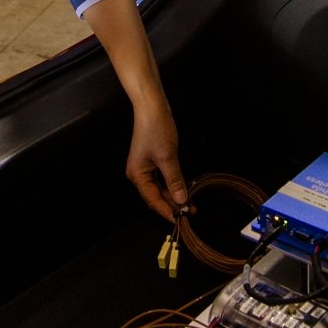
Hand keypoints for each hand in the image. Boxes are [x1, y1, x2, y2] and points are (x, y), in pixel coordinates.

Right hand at [126, 101, 187, 221]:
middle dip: (172, 203)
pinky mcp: (152, 161)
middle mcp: (138, 174)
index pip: (153, 200)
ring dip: (174, 195)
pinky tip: (183, 189)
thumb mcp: (168, 158)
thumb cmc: (156, 130)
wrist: (152, 108)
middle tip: (190, 210)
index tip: (181, 219)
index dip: (167, 210)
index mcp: (137, 175)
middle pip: (156, 195)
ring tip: (189, 203)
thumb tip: (181, 199)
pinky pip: (162, 178)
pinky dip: (172, 184)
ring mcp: (145, 167)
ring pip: (160, 188)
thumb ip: (174, 180)